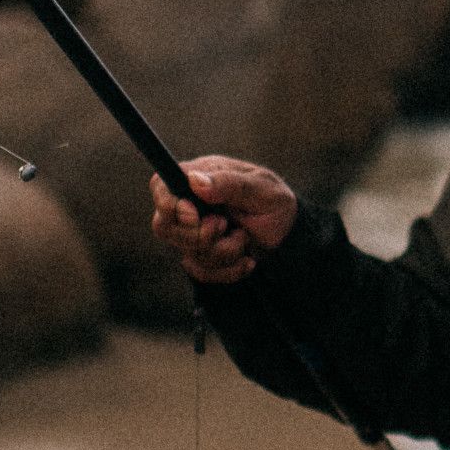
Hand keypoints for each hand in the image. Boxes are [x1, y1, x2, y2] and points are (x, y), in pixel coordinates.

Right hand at [149, 157, 298, 284]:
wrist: (288, 236)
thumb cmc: (275, 202)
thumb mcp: (261, 189)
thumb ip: (229, 184)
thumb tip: (194, 180)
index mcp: (202, 177)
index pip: (161, 186)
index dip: (169, 203)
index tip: (194, 214)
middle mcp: (191, 204)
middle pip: (163, 225)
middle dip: (198, 234)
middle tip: (226, 226)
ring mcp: (193, 232)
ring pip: (185, 251)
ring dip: (221, 252)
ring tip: (244, 239)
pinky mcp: (200, 256)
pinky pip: (200, 272)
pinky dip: (227, 270)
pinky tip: (247, 260)